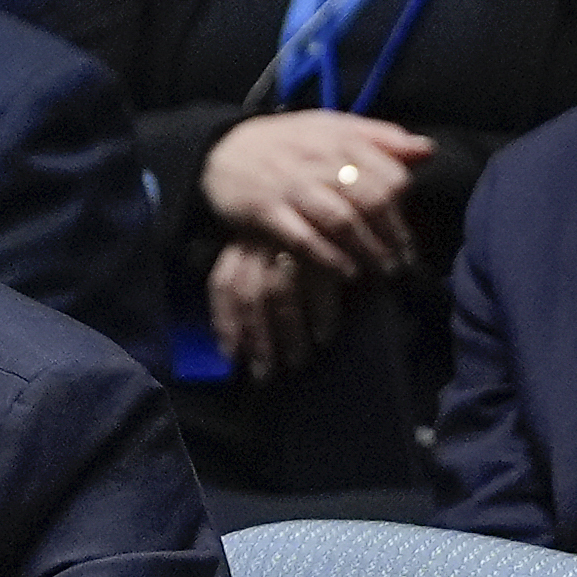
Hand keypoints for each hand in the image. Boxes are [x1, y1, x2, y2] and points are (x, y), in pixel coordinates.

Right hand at [198, 111, 426, 277]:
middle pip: (371, 199)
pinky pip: (303, 238)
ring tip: (384, 270)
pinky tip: (347, 272)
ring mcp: (291, 187)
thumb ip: (381, 139)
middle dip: (394, 235)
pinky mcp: (266, 211)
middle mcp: (318, 161)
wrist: (224, 148)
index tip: (411, 230)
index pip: (389, 173)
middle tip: (404, 262)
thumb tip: (427, 151)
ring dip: (368, 249)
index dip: (405, 205)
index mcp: (340, 139)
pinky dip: (329, 257)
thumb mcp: (333, 129)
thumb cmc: (290, 143)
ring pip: (341, 220)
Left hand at [206, 240, 348, 381]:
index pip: (223, 283)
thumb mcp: (275, 252)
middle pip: (249, 295)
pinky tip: (323, 336)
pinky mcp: (327, 244)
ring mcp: (293, 241)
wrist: (353, 203)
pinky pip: (319, 287)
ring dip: (288, 334)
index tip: (230, 355)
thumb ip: (258, 285)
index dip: (225, 322)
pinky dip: (321, 316)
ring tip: (296, 361)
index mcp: (244, 241)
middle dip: (256, 339)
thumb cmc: (310, 236)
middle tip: (263, 374)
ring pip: (280, 294)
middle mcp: (263, 240)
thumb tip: (241, 338)